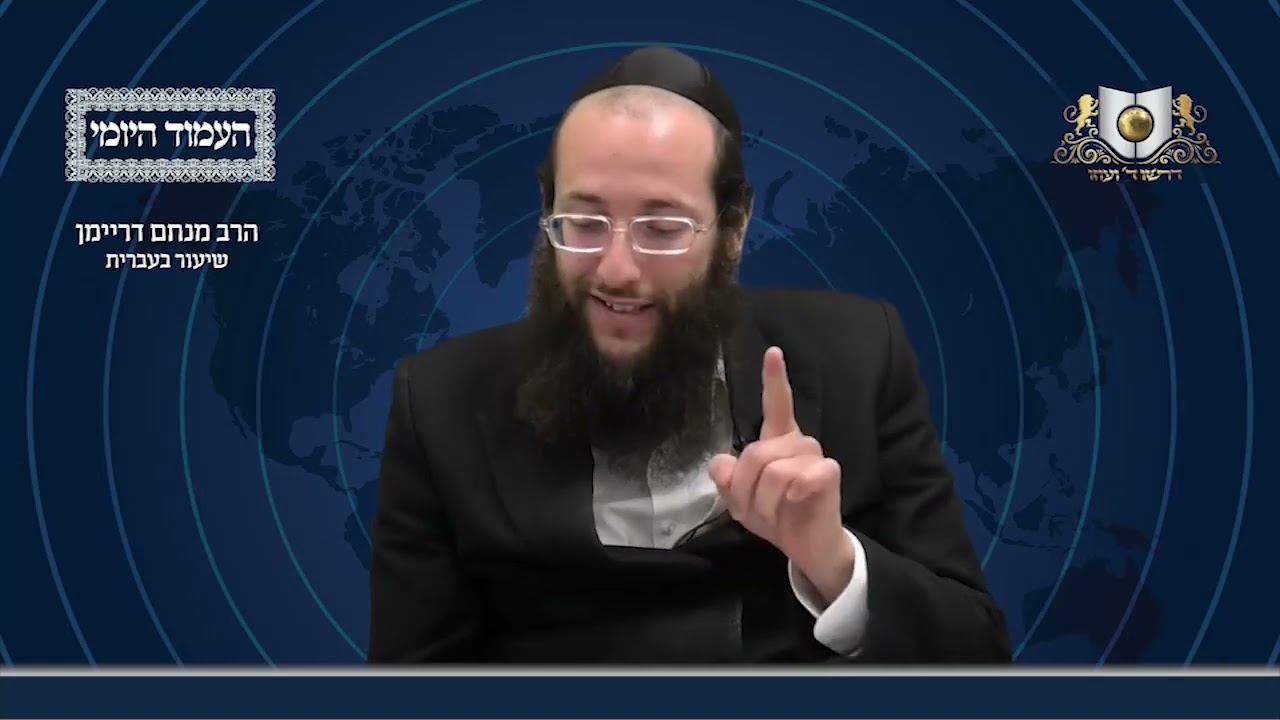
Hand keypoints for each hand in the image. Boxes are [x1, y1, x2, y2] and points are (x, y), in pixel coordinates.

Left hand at [709, 347, 854, 603]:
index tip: (773, 352)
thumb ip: (727, 478)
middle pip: (754, 454)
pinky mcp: (828, 474)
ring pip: (771, 471)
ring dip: (763, 502)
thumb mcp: (740, 500)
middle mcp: (799, 442)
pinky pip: (795, 480)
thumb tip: (721, 463)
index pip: (776, 406)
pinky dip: (788, 500)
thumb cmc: (775, 516)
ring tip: (776, 513)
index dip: (774, 379)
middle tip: (756, 510)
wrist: (806, 547)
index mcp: (778, 440)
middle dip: (745, 489)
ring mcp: (815, 456)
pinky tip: (797, 505)